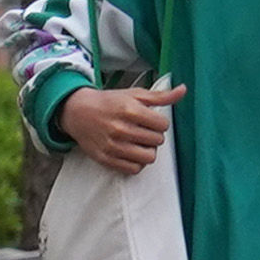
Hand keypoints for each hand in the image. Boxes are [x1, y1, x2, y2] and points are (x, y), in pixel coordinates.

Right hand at [59, 86, 185, 175]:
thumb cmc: (109, 103)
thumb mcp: (134, 94)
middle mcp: (121, 129)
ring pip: (148, 157)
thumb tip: (183, 90)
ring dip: (147, 150)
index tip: (151, 121)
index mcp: (129, 110)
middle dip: (153, 135)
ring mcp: (113, 146)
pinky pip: (134, 169)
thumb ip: (161, 96)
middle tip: (142, 130)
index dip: (160, 123)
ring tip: (139, 142)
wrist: (77, 112)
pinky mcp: (106, 159)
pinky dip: (136, 162)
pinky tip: (131, 152)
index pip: (163, 125)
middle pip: (157, 141)